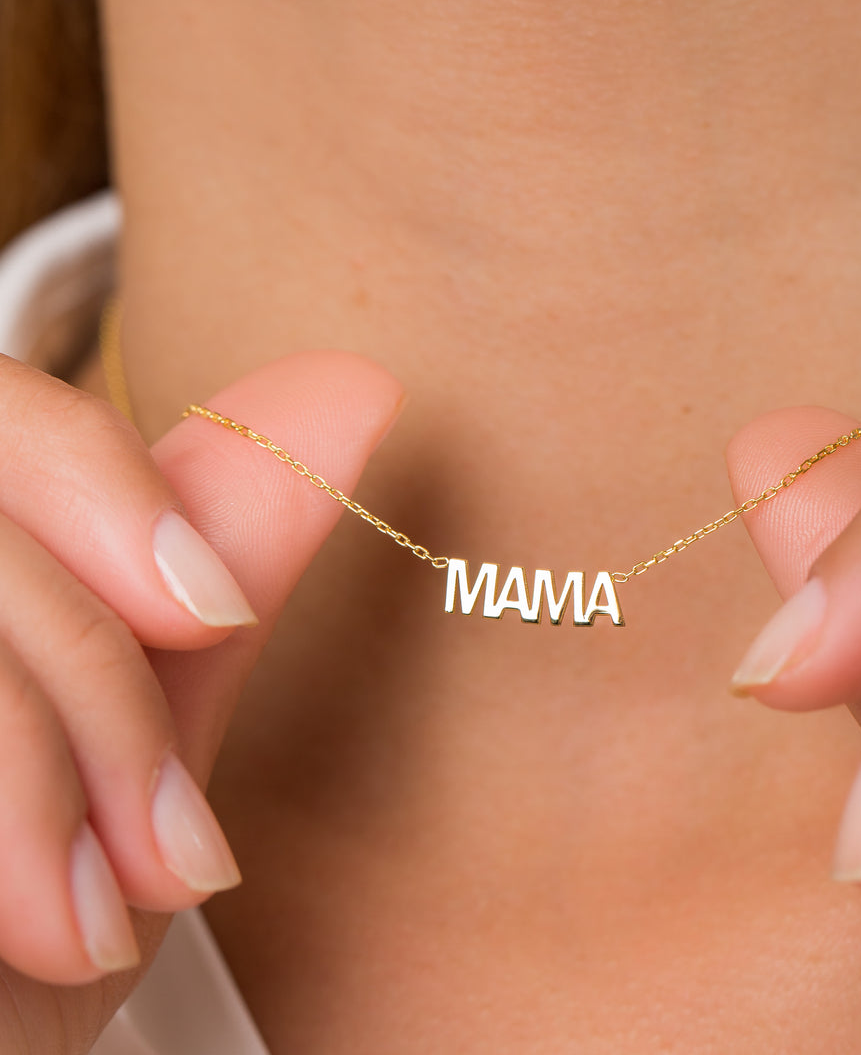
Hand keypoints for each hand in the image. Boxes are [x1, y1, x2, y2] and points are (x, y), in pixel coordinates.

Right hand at [0, 351, 400, 1052]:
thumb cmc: (37, 936)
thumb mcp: (139, 735)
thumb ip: (219, 563)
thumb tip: (354, 391)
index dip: (116, 493)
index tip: (217, 611)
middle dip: (101, 686)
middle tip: (182, 851)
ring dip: (51, 797)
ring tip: (99, 924)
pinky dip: (8, 848)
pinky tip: (33, 942)